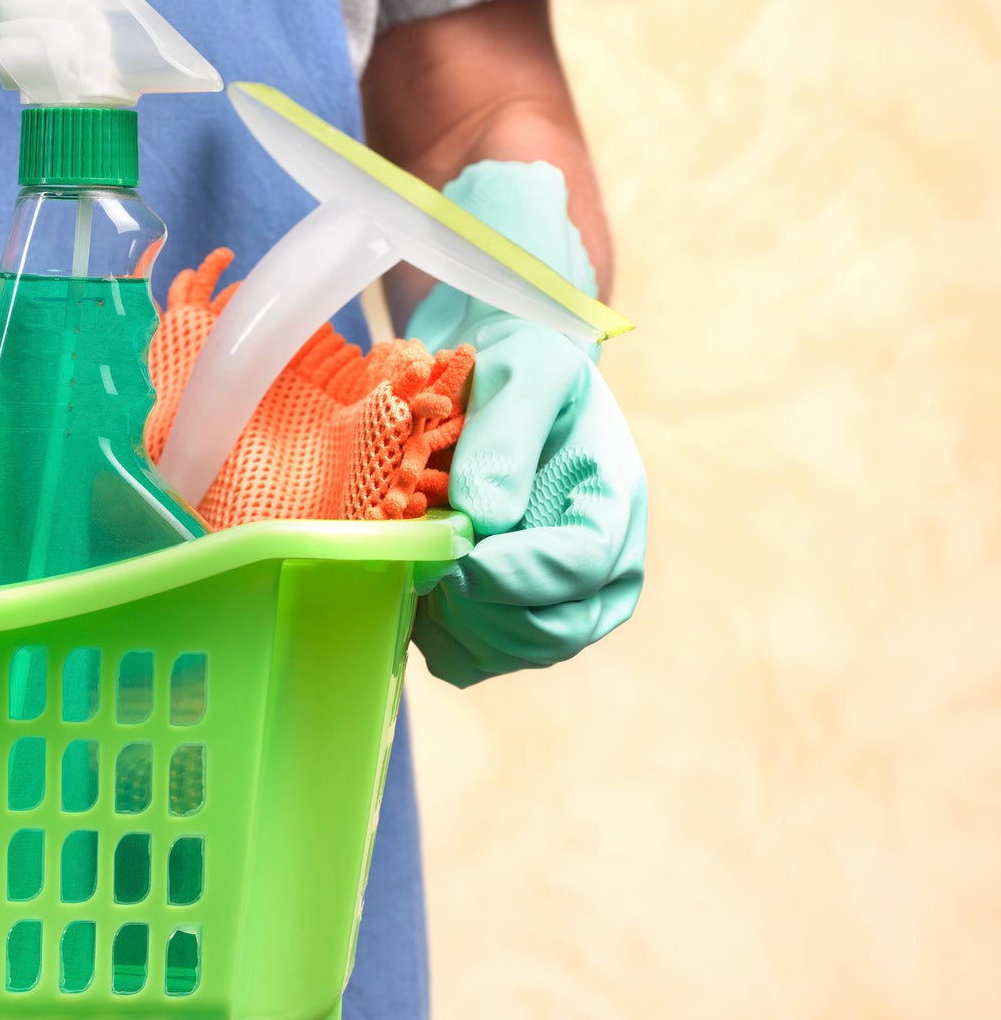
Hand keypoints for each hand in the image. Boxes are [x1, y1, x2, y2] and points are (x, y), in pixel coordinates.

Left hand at [404, 161, 646, 686]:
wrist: (497, 380)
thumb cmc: (518, 363)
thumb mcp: (521, 373)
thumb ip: (507, 441)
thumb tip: (483, 520)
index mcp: (611, 501)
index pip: (582, 563)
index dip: (519, 572)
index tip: (459, 554)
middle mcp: (596, 564)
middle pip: (551, 628)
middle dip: (481, 604)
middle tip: (422, 558)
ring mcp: (552, 598)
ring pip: (507, 651)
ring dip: (451, 620)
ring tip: (413, 560)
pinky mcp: (503, 616)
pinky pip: (470, 656)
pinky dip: (433, 631)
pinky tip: (408, 580)